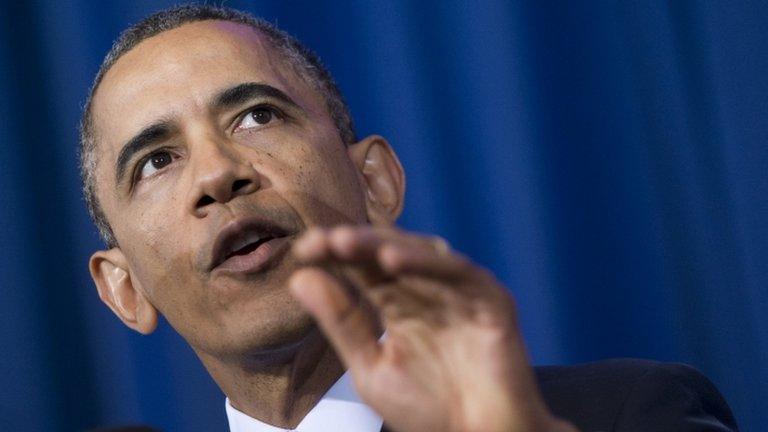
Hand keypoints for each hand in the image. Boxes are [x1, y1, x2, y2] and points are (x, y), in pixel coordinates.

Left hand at [289, 226, 576, 431]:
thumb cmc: (429, 411)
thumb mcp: (370, 366)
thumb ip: (341, 322)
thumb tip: (300, 278)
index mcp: (398, 305)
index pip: (362, 268)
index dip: (334, 255)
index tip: (302, 251)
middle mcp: (428, 292)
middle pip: (387, 254)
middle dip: (353, 245)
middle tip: (320, 241)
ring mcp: (459, 292)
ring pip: (419, 255)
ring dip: (381, 246)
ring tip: (345, 242)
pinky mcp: (490, 299)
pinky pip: (457, 272)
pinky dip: (425, 263)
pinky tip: (392, 260)